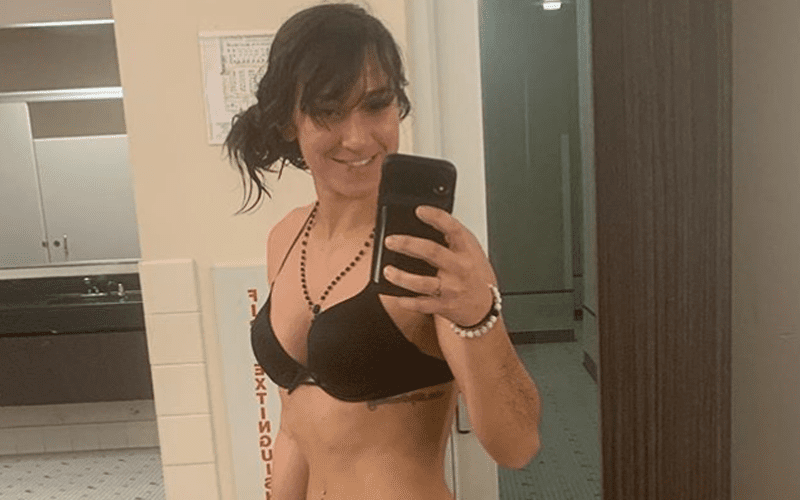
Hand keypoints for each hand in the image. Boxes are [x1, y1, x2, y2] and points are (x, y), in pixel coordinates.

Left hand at [382, 205, 495, 326]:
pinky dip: (407, 302)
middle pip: (432, 252)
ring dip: (402, 277)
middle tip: (390, 241)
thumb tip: (424, 220)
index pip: (453, 228)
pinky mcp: (444, 305)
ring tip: (388, 270)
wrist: (484, 305)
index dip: (436, 217)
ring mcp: (451, 288)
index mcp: (466, 250)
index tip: (419, 210)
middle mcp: (459, 268)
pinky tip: (397, 296)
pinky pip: (422, 305)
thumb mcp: (470, 250)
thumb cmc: (474, 273)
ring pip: (422, 282)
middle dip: (408, 244)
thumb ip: (452, 236)